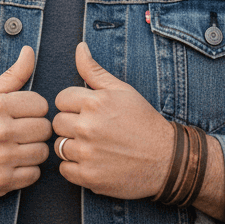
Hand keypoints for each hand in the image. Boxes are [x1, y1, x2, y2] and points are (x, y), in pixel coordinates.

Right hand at [0, 46, 50, 216]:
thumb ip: (13, 75)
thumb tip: (29, 51)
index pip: (41, 104)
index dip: (34, 109)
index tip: (22, 114)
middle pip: (44, 128)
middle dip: (35, 130)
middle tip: (21, 132)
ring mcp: (1, 158)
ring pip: (42, 152)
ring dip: (33, 151)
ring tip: (18, 147)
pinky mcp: (2, 181)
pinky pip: (34, 174)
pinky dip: (27, 170)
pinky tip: (13, 163)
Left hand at [51, 42, 175, 198]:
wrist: (167, 160)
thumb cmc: (143, 122)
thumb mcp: (121, 90)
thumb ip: (94, 70)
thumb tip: (79, 47)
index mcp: (94, 102)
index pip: (61, 100)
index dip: (73, 106)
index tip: (88, 113)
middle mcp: (88, 127)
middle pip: (57, 123)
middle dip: (71, 125)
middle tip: (92, 130)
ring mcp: (88, 153)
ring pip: (59, 146)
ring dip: (72, 147)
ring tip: (94, 146)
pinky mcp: (89, 176)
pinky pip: (64, 169)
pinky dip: (75, 167)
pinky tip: (93, 162)